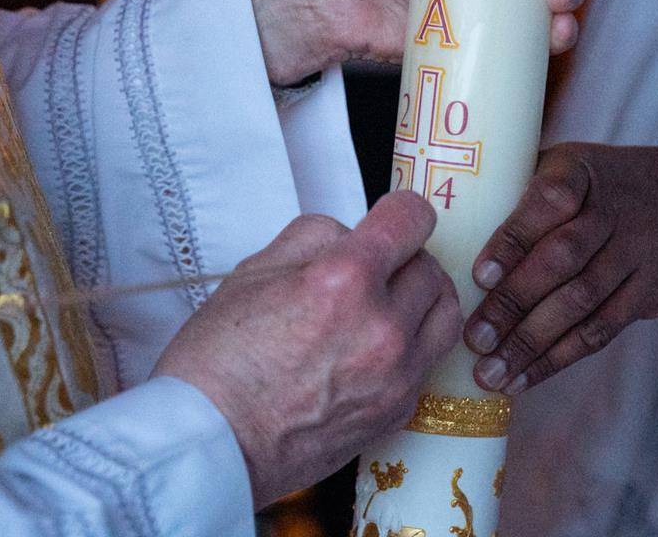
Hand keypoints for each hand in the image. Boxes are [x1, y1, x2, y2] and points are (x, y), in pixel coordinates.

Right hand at [153, 192, 460, 508]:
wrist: (212, 445)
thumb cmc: (219, 364)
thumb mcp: (254, 272)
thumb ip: (315, 238)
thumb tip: (351, 235)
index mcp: (344, 281)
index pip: (411, 220)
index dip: (402, 210)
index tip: (395, 216)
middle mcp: (382, 327)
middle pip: (429, 266)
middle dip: (405, 258)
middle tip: (378, 266)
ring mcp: (396, 374)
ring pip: (445, 313)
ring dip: (424, 298)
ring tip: (393, 301)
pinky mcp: (398, 410)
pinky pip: (429, 360)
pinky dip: (413, 344)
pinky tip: (378, 346)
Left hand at [463, 141, 657, 393]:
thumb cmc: (608, 186)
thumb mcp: (572, 165)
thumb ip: (522, 191)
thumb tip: (446, 230)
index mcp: (581, 172)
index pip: (550, 201)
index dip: (515, 238)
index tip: (480, 273)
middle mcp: (614, 209)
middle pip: (564, 258)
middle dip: (515, 302)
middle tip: (475, 337)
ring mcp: (638, 251)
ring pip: (582, 302)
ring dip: (533, 341)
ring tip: (492, 371)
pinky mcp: (650, 290)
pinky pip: (602, 329)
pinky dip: (561, 357)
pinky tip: (526, 377)